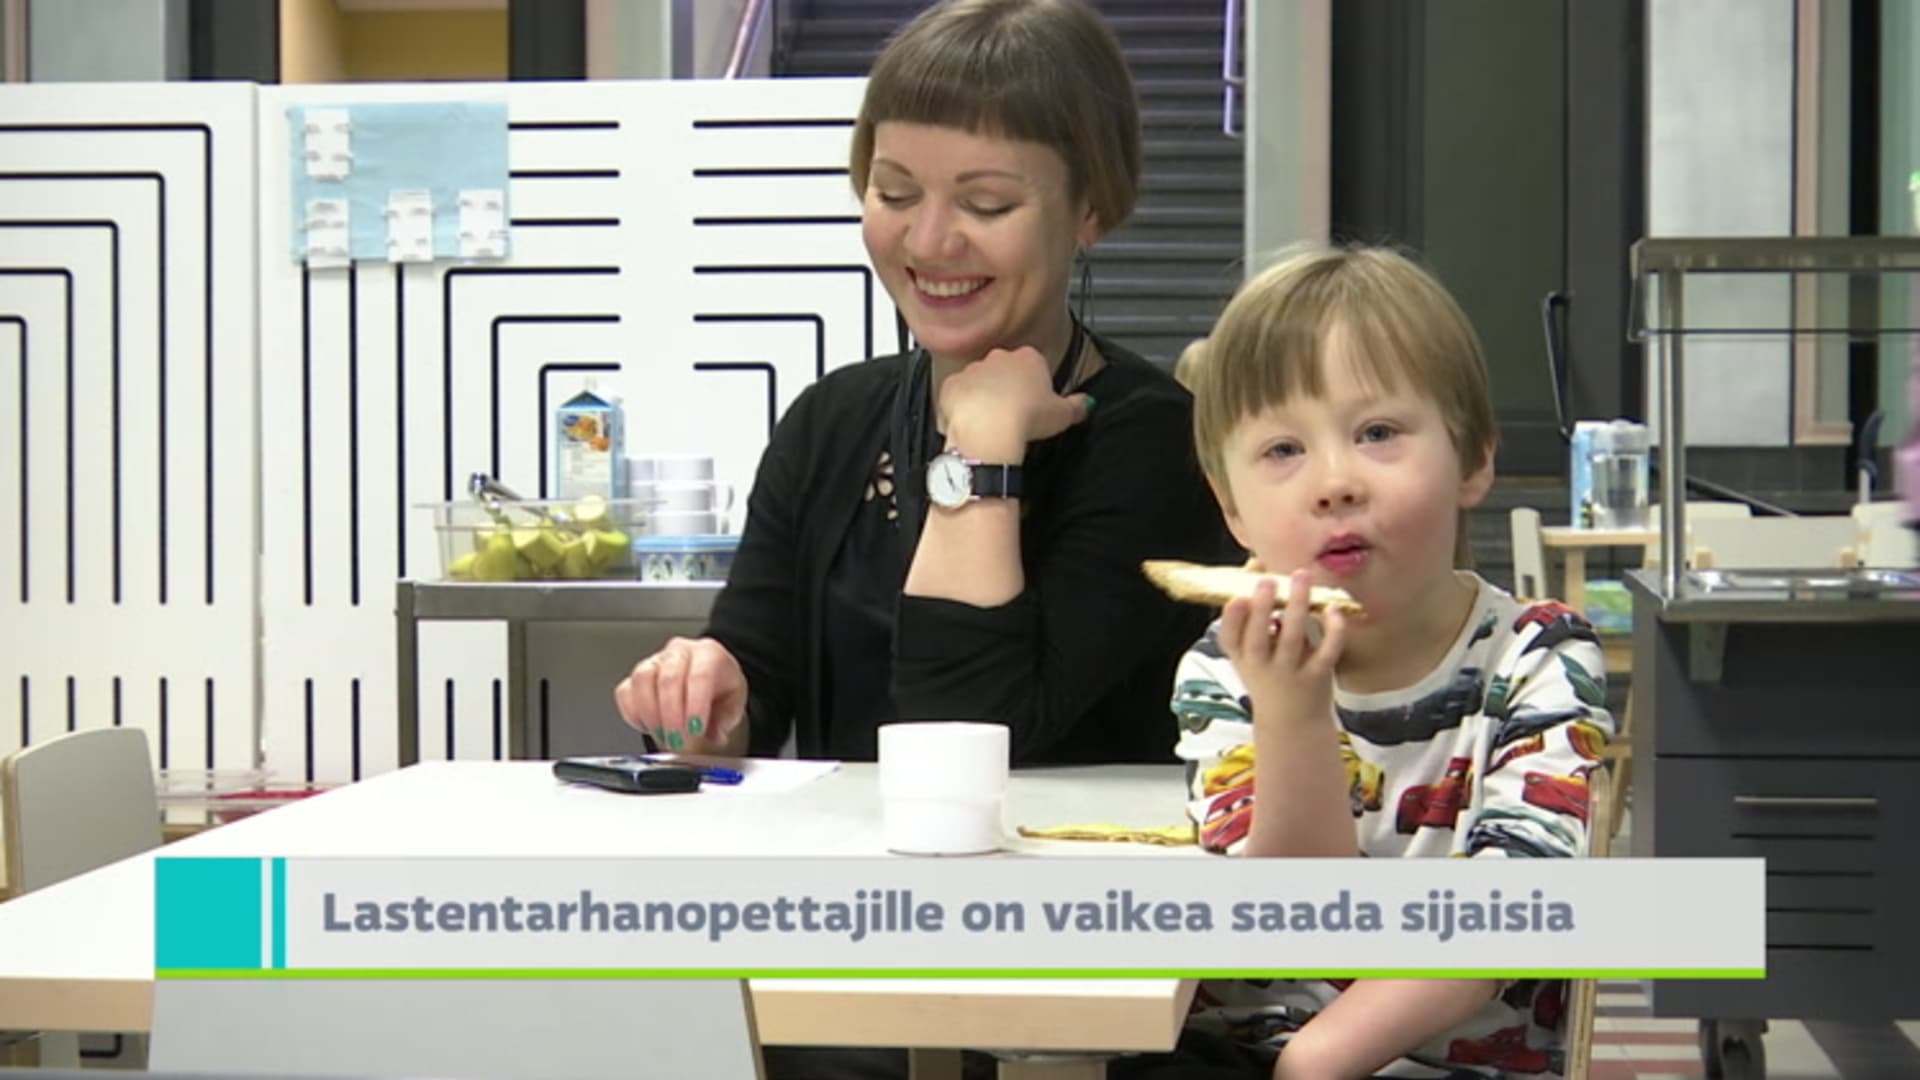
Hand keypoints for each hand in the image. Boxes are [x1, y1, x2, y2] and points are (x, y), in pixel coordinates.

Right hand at [613, 637, 747, 754]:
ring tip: (665, 736)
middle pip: (669, 678)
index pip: (700, 675)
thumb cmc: (719, 688)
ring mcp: (653, 661)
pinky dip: (634, 715)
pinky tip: (649, 727)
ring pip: (642, 681)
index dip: (695, 705)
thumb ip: (725, 720)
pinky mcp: (634, 677)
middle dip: (672, 715)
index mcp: (709, 653)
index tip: (696, 730)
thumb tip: (714, 735)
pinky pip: (625, 693)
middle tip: (679, 740)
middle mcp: (679, 652)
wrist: (706, 682)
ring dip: (652, 715)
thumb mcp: (733, 703)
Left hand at [937, 346, 1091, 454]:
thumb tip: (1086, 403)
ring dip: (984, 396)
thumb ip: (1077, 406)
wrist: (988, 428)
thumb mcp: (1062, 415)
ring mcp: (973, 369)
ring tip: (992, 422)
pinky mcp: (951, 385)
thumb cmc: (1026, 418)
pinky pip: (958, 394)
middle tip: (1015, 414)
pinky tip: (972, 423)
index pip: (1035, 365)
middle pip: (1006, 370)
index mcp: (1029, 358)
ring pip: (980, 381)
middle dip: (1009, 388)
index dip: (1036, 386)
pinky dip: (963, 406)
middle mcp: (999, 357)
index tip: (1036, 404)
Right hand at [1218, 571, 1346, 728]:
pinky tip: (1333, 610)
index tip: (1236, 598)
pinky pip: (1326, 651)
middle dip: (1261, 609)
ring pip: (1293, 637)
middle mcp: (1262, 666)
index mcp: (1243, 658)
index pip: (1230, 639)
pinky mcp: (1317, 676)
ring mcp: (1290, 672)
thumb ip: (1253, 618)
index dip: (1232, 619)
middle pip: (1259, 637)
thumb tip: (1256, 565)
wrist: (1292, 724)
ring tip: (1301, 577)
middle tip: (1267, 581)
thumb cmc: (1270, 678)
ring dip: (1297, 606)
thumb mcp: (1252, 654)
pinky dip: (1332, 630)